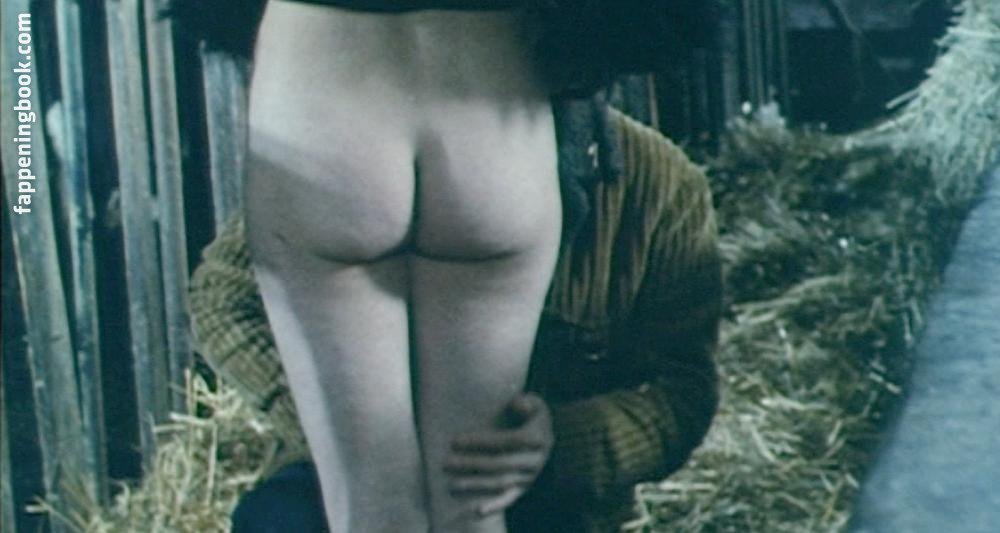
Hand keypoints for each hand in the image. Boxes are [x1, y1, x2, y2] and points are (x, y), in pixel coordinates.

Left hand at [443, 393, 553, 517]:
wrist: (544, 436)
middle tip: (446, 463)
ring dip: (475, 485)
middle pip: (500, 464)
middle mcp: (535, 460)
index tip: (455, 441)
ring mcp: (529, 477)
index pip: (507, 441)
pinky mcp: (522, 489)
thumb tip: (515, 404)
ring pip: (500, 484)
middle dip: (471, 465)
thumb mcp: (533, 402)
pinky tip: (476, 511)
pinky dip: (494, 506)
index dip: (481, 442)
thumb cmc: (529, 415)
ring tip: (451, 486)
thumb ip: (525, 401)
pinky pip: (508, 499)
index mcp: (537, 437)